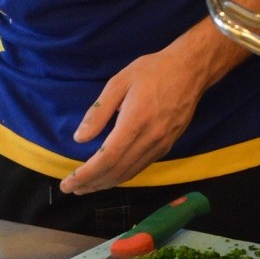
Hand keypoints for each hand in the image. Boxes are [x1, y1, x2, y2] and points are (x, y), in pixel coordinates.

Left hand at [60, 18, 246, 193]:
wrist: (191, 69)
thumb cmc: (153, 70)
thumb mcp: (120, 81)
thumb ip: (99, 111)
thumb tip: (80, 138)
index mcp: (135, 121)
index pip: (107, 158)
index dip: (86, 175)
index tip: (68, 183)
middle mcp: (150, 138)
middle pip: (117, 171)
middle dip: (91, 184)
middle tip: (72, 188)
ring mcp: (161, 144)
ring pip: (130, 173)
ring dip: (106, 184)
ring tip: (87, 187)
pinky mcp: (168, 145)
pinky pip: (141, 167)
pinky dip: (122, 176)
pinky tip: (111, 175)